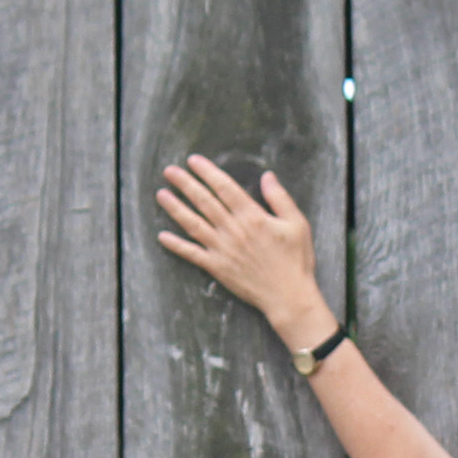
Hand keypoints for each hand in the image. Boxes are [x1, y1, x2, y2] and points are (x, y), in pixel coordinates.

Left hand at [154, 156, 335, 341]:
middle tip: (169, 171)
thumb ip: (280, 198)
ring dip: (175, 208)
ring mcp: (222, 249)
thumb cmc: (295, 260)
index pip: (224, 187)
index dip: (207, 172)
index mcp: (252, 216)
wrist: (288, 296)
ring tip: (161, 194)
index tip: (193, 161)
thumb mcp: (296, 223)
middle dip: (185, 184)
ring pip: (193, 224)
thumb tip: (267, 176)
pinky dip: (176, 245)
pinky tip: (162, 236)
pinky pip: (192, 254)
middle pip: (204, 201)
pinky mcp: (217, 268)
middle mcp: (233, 230)